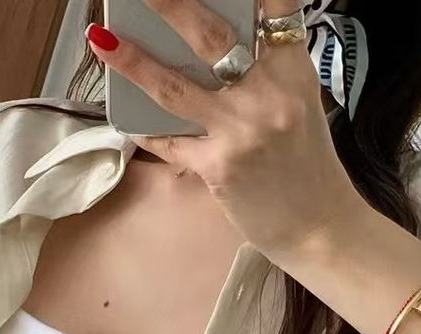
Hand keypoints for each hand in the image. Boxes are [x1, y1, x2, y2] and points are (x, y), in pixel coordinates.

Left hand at [85, 0, 366, 260]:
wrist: (317, 225)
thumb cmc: (305, 164)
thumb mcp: (298, 103)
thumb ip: (266, 71)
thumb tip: (212, 52)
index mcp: (292, 69)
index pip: (275, 9)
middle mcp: (267, 92)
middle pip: (210, 35)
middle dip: (171, 5)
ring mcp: (240, 130)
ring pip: (175, 87)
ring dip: (134, 62)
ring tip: (103, 42)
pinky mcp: (218, 166)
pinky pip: (170, 142)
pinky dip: (146, 130)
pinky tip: (125, 116)